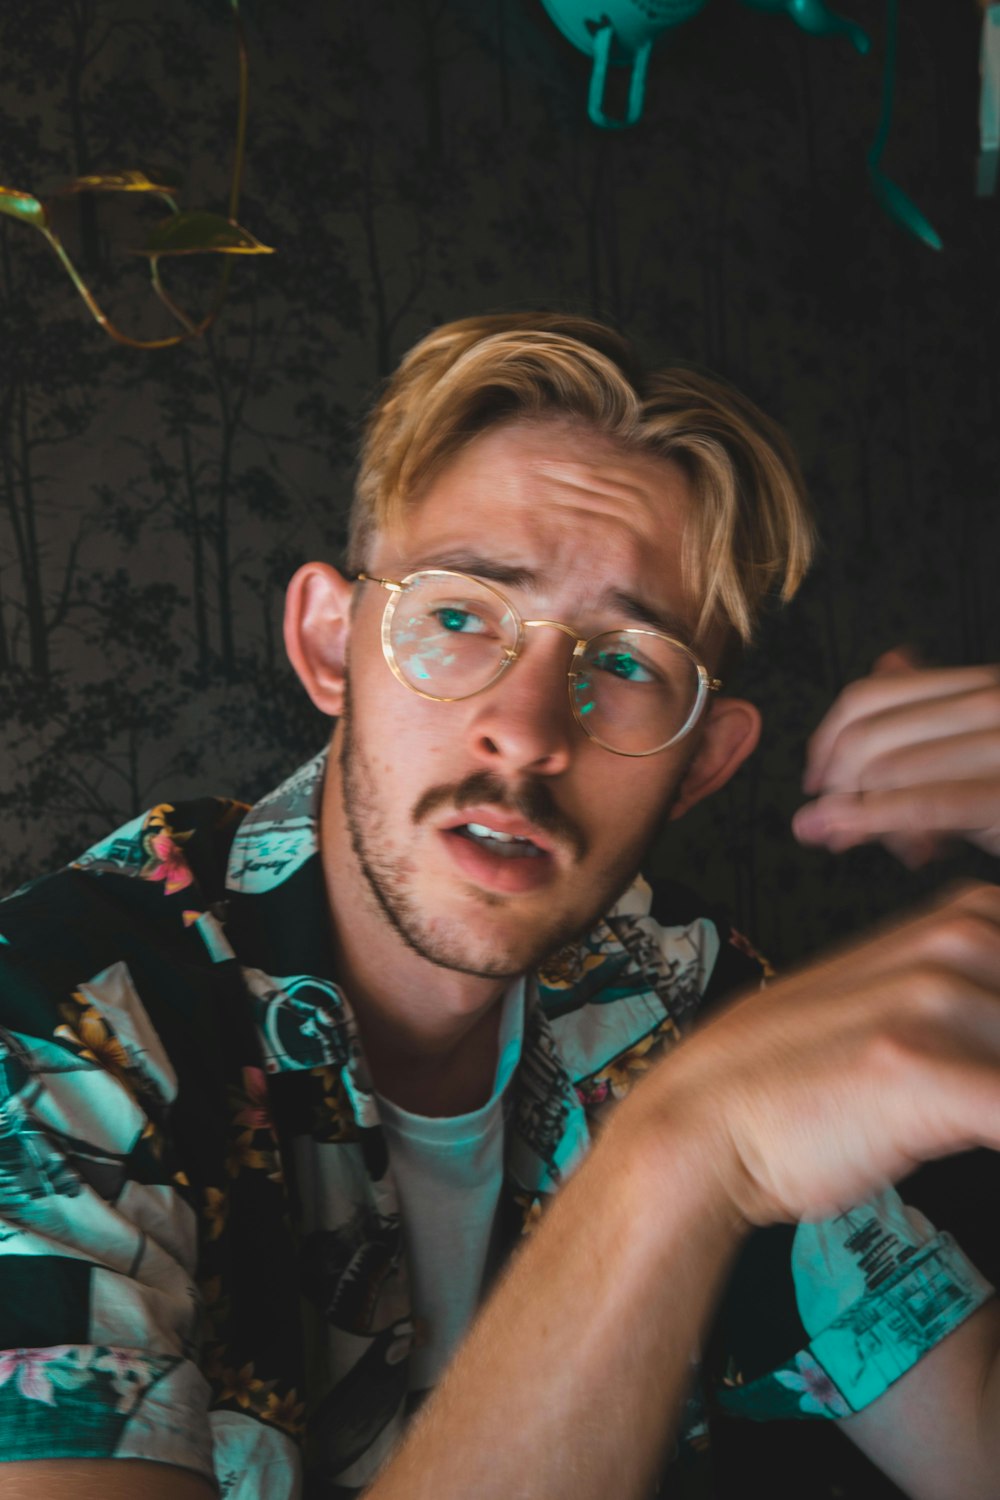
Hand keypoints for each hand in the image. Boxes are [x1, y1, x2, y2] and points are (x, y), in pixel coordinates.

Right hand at [649, 882, 999, 1226]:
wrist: (702, 1119)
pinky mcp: (924, 1072)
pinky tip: (980, 1147)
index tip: (990, 1059)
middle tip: (980, 1096)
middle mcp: (952, 949)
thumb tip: (999, 1038)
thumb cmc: (795, 1080)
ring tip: (971, 1118)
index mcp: (954, 925)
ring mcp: (936, 1003)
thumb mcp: (895, 1007)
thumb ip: (968, 1001)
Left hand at [791, 648, 999, 865]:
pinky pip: (923, 805)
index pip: (870, 696)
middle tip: (826, 824)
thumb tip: (889, 660)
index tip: (815, 780)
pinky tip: (845, 834)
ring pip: (887, 771)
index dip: (826, 739)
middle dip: (836, 784)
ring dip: (862, 815)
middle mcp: (993, 703)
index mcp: (980, 686)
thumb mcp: (981, 744)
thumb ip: (935, 709)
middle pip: (869, 735)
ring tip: (869, 844)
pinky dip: (872, 820)